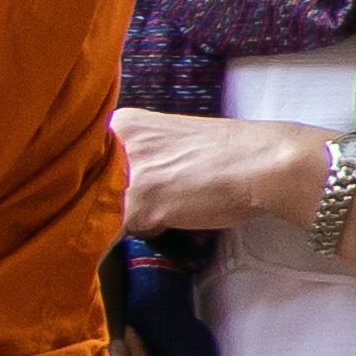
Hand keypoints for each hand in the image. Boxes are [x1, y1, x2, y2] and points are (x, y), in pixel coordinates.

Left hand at [110, 107, 319, 239]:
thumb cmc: (230, 152)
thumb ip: (141, 156)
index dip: (115, 182)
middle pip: (94, 187)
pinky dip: (146, 231)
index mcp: (121, 122)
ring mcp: (122, 175)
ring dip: (131, 218)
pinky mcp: (137, 205)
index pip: (94, 163)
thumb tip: (122, 188)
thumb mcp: (171, 140)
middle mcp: (113, 143)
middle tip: (160, 198)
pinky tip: (174, 216)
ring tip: (170, 207)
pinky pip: (123, 232)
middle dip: (117, 201)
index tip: (139, 186)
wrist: (262, 162)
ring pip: (105, 212)